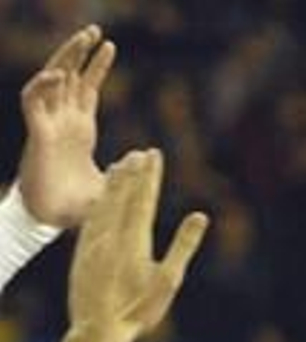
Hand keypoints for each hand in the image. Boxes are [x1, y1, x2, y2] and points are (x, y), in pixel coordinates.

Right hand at [17, 26, 115, 228]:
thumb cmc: (79, 207)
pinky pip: (33, 100)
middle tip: (95, 29)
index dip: (97, 67)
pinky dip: (45, 85)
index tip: (111, 46)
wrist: (52, 222)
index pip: (86, 88)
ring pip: (52, 80)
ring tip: (83, 38)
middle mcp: (62, 121)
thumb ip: (127, 170)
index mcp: (79, 130)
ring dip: (66, 58)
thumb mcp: (112, 184)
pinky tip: (62, 74)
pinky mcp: (35, 134)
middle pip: (69, 76)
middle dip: (80, 52)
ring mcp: (48, 125)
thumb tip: (145, 156)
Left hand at [68, 150, 207, 340]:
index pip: (143, 198)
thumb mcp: (168, 280)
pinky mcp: (81, 251)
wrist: (98, 328)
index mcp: (134, 240)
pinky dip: (98, 203)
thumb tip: (201, 216)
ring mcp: (93, 242)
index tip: (154, 155)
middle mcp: (110, 235)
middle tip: (139, 153)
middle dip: (132, 173)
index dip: (149, 175)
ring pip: (103, 204)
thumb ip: (184, 245)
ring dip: (113, 184)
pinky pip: (90, 219)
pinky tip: (101, 198)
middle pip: (122, 195)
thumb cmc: (139, 309)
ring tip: (120, 166)